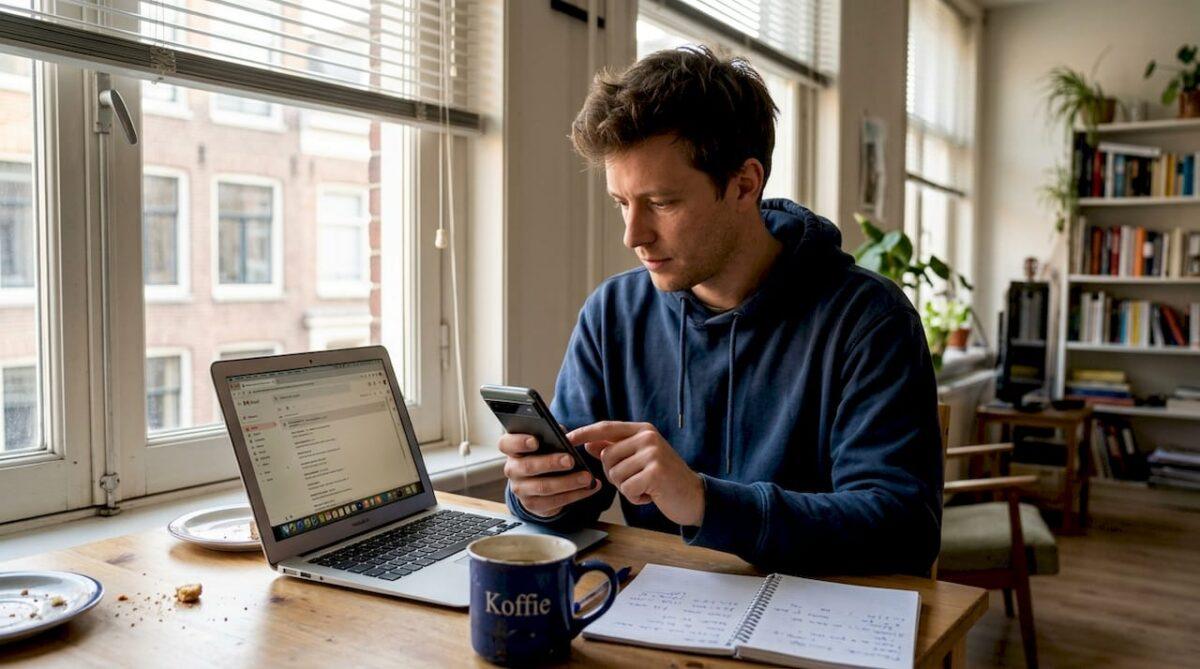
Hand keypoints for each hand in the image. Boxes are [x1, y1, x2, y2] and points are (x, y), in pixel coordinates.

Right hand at [499, 433, 600, 517]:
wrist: (538, 484)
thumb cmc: (543, 455)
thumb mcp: (544, 443)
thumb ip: (550, 435)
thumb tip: (561, 432)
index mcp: (512, 450)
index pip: (507, 444)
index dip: (519, 442)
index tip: (535, 441)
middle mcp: (512, 470)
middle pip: (528, 466)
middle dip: (551, 463)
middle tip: (570, 460)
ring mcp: (520, 489)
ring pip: (543, 487)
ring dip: (568, 482)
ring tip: (586, 477)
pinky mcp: (533, 505)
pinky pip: (554, 502)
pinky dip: (575, 495)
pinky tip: (589, 488)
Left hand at [572, 421, 704, 526]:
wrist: (694, 496)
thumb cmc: (664, 479)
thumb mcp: (639, 459)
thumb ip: (615, 449)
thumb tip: (588, 443)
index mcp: (643, 430)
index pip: (606, 427)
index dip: (584, 433)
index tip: (566, 439)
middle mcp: (648, 437)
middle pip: (606, 457)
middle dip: (616, 475)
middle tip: (637, 480)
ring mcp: (653, 453)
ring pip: (615, 475)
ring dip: (627, 488)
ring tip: (647, 487)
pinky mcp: (655, 472)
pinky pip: (627, 488)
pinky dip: (635, 497)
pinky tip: (651, 495)